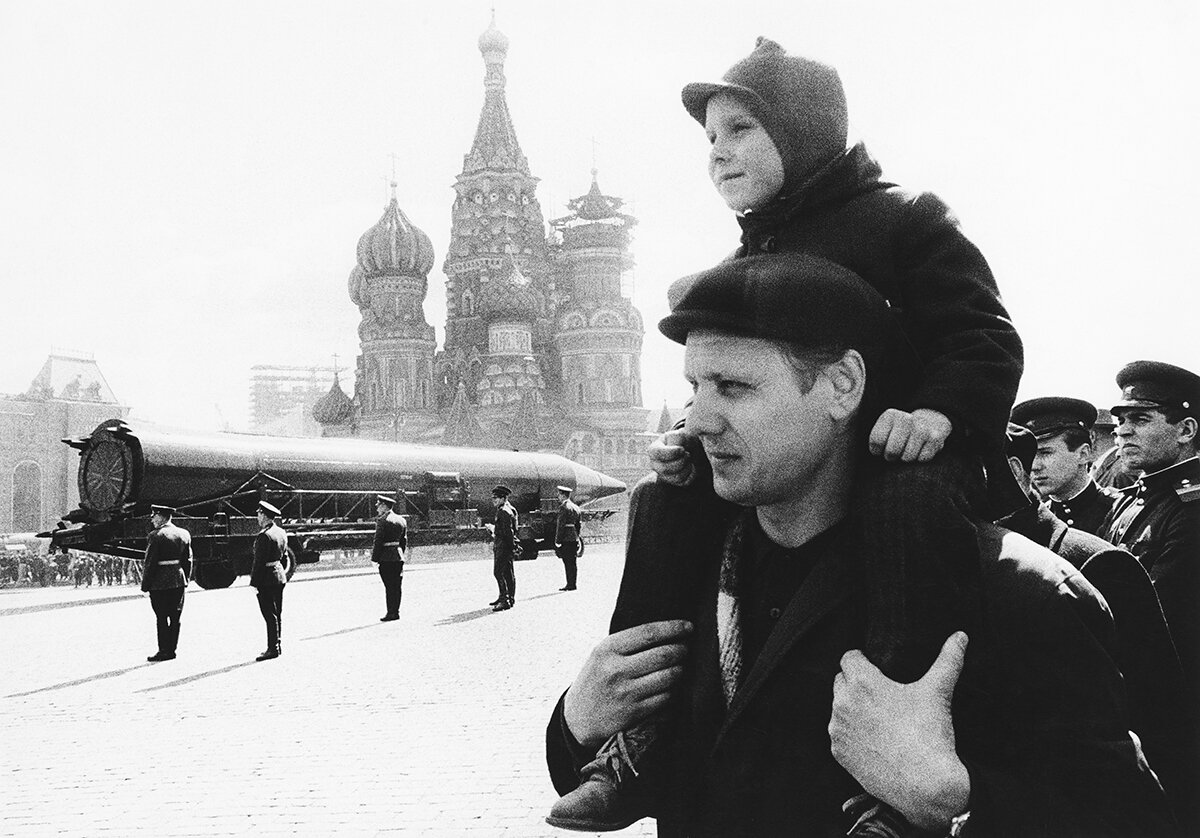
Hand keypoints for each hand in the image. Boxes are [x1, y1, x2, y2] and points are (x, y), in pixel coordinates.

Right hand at [563, 620, 692, 748]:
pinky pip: (666, 697)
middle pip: (663, 654)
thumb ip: (627, 643)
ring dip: (681, 670)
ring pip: (669, 676)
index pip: (648, 632)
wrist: (578, 719)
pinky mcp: (634, 712)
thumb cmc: (595, 680)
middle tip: (686, 648)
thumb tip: (666, 630)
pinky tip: (672, 686)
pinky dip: (674, 690)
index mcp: (607, 649)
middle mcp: (616, 669)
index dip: (673, 628)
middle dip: (682, 650)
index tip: (689, 626)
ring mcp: (626, 692)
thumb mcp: (601, 655)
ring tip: (681, 666)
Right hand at [647, 429, 695, 485]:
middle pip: (665, 469)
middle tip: (687, 454)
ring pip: (676, 477)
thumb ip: (677, 438)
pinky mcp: (674, 482)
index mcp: (653, 450)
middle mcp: (655, 465)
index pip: (657, 454)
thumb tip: (679, 449)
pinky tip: (691, 466)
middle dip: (681, 461)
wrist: (690, 449)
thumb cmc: (682, 441)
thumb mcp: (679, 435)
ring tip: (689, 459)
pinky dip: (692, 473)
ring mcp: (663, 475)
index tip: (682, 449)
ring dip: (688, 467)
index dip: (672, 452)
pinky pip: (684, 482)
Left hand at [830, 632, 969, 830]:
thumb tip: (960, 636)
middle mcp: (843, 703)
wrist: (925, 785)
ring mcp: (838, 729)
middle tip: (883, 695)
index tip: (878, 670)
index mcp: (862, 682)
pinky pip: (840, 734)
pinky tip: (874, 739)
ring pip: (840, 708)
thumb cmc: (929, 735)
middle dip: (857, 683)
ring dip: (853, 708)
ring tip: (881, 718)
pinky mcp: (838, 752)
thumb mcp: (938, 692)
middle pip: (841, 680)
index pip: (849, 657)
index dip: (864, 660)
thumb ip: (948, 660)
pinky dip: (852, 734)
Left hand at [868, 408, 952, 461]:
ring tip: (907, 450)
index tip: (880, 449)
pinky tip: (920, 450)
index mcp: (890, 415)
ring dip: (906, 458)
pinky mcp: (935, 439)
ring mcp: (922, 428)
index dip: (876, 450)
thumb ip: (875, 440)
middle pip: (891, 451)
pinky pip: (922, 459)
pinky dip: (919, 459)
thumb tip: (875, 453)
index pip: (876, 441)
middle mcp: (906, 418)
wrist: (928, 424)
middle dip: (891, 457)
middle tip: (894, 453)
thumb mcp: (883, 431)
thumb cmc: (898, 434)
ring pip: (907, 457)